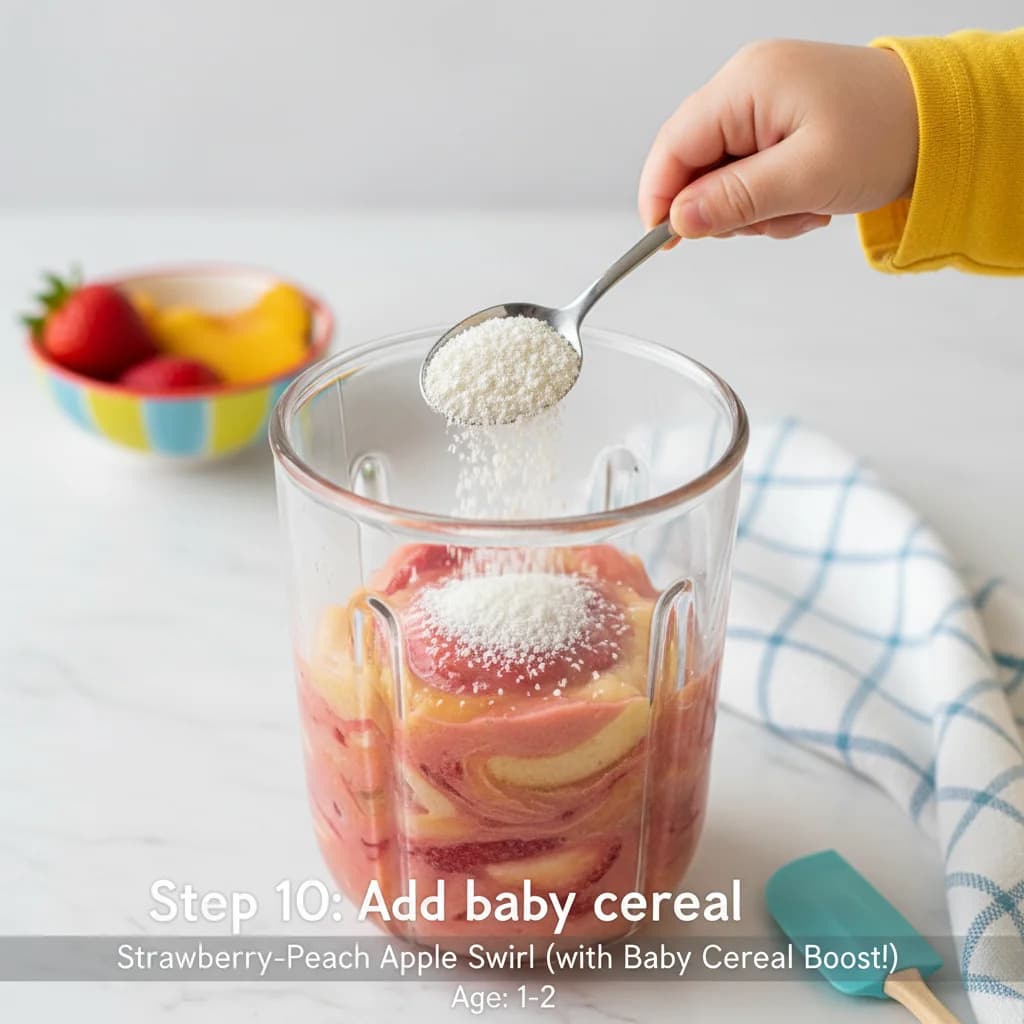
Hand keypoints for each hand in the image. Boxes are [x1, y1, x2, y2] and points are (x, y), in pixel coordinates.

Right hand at [638, 40, 918, 239]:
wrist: (940, 123)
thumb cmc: (888, 133)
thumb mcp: (807, 176)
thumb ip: (736, 200)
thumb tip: (680, 220)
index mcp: (747, 84)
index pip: (673, 147)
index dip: (660, 199)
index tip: (664, 242)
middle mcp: (746, 86)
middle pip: (693, 165)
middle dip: (725, 208)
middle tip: (771, 218)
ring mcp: (759, 104)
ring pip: (720, 178)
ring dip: (754, 209)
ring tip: (801, 205)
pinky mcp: (773, 123)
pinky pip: (746, 174)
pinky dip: (770, 199)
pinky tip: (805, 197)